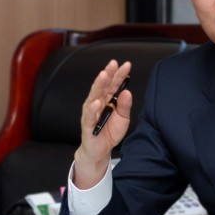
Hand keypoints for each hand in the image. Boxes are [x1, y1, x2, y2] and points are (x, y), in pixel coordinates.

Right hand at [74, 60, 131, 188]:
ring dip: (98, 86)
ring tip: (104, 76)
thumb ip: (125, 106)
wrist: (100, 151)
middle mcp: (98, 103)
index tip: (127, 65)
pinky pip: (89, 116)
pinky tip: (96, 102)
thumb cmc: (109, 132)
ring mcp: (91, 113)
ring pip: (94, 97)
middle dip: (108, 74)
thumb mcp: (123, 119)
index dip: (119, 74)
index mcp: (108, 100)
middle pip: (103, 86)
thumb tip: (127, 92)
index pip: (114, 84)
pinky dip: (92, 109)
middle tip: (113, 64)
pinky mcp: (87, 125)